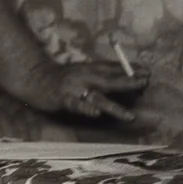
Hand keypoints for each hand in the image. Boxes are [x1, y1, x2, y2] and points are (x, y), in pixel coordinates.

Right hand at [21, 60, 149, 123]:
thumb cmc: (61, 77)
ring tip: (130, 116)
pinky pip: (76, 105)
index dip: (130, 69)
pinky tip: (95, 113)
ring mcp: (74, 88)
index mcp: (89, 68)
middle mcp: (84, 76)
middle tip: (145, 83)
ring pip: (97, 97)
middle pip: (110, 80)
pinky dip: (86, 108)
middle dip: (128, 82)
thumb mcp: (81, 71)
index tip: (148, 71)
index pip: (113, 68)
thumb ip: (99, 74)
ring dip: (114, 106)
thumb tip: (123, 77)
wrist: (34, 77)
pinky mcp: (63, 98)